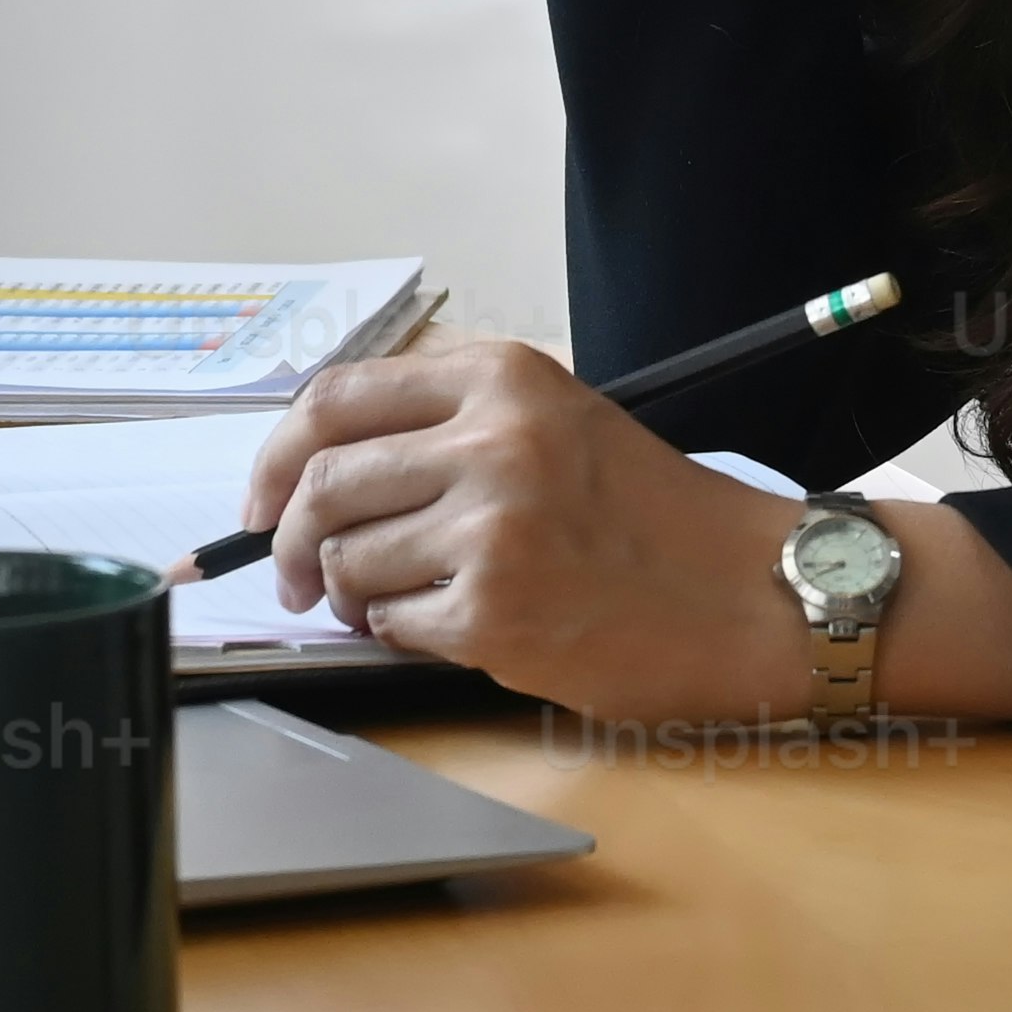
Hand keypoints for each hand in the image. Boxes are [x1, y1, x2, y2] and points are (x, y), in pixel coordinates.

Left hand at [241, 335, 1011, 725]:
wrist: (750, 592)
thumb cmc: (649, 515)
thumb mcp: (555, 423)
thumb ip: (446, 427)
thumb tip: (306, 472)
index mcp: (503, 377)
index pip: (334, 399)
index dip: (275, 457)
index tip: (261, 502)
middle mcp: (492, 438)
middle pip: (320, 484)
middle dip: (290, 541)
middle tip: (301, 576)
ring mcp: (492, 524)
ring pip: (346, 560)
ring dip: (356, 593)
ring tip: (408, 600)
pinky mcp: (493, 610)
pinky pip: (389, 625)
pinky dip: (400, 635)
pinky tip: (455, 626)